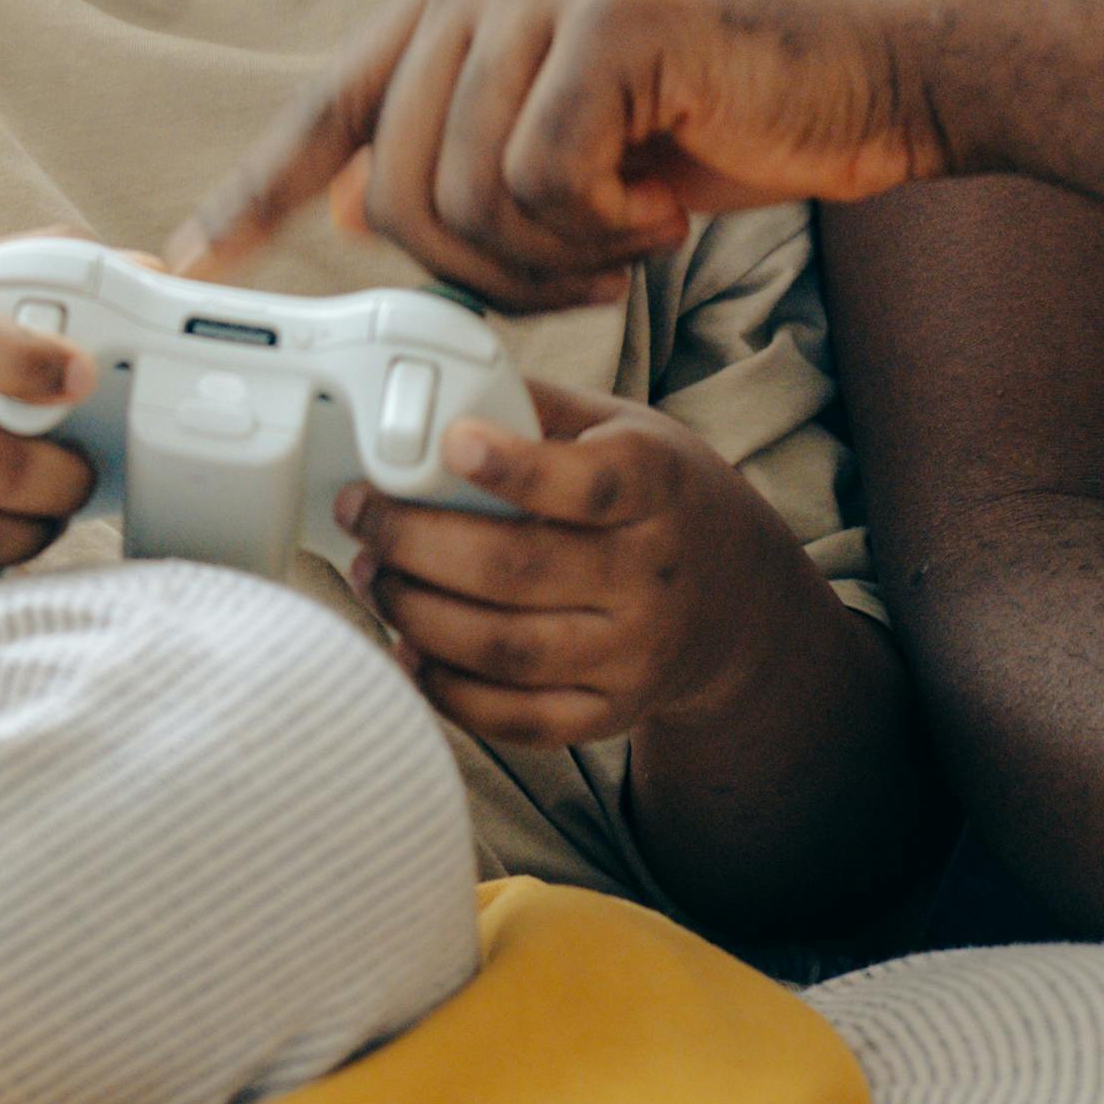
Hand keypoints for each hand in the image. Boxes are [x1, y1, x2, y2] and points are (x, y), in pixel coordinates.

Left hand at [176, 0, 955, 313]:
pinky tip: (662, 210)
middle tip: (580, 280)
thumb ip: (473, 154)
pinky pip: (540, 185)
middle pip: (397, 185)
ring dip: (549, 260)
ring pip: (464, 197)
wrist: (891, 56)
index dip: (257, 187)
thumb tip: (354, 214)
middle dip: (481, 273)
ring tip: (628, 237)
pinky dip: (600, 233)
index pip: (334, 101)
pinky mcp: (605, 17)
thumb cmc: (745, 102)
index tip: (187, 260)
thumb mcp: (586, 135)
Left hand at [335, 380, 830, 749]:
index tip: (451, 442)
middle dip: (416, 542)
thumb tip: (438, 383)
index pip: (589, 484)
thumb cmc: (661, 497)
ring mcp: (633, 653)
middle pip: (519, 571)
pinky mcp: (610, 712)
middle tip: (362, 513)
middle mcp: (652, 575)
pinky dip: (448, 691)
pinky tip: (406, 649)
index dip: (516, 469)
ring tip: (370, 575)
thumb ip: (540, 407)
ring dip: (416, 614)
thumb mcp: (628, 429)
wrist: (741, 599)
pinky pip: (517, 719)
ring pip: (506, 650)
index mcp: (659, 487)